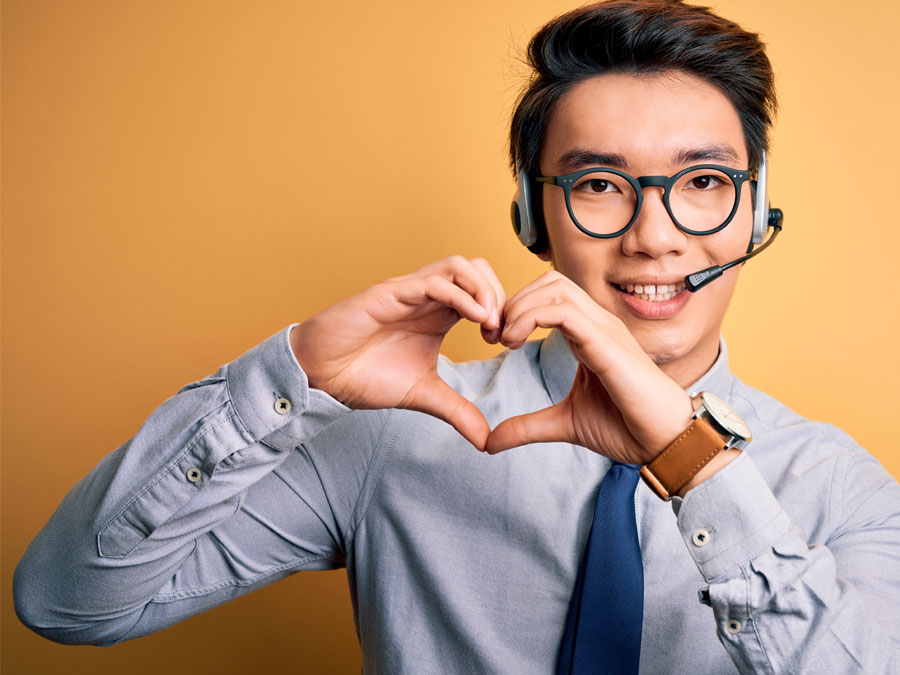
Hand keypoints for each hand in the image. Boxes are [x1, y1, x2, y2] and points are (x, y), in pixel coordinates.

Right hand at [290, 256, 506, 449]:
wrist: (322, 377)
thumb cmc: (365, 376)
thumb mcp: (424, 396)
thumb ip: (457, 412)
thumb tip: (486, 441)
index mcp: (438, 312)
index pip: (483, 290)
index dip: (503, 310)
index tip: (506, 343)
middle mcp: (427, 296)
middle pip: (477, 267)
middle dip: (499, 295)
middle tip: (500, 332)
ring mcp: (409, 291)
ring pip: (459, 265)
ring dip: (484, 290)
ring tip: (490, 323)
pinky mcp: (389, 293)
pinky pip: (433, 282)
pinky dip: (461, 295)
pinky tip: (475, 319)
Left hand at [485, 271, 692, 463]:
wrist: (665, 443)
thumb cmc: (627, 427)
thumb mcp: (563, 423)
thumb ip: (527, 426)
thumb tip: (489, 441)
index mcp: (589, 334)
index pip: (549, 295)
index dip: (516, 309)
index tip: (496, 341)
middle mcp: (598, 324)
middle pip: (549, 282)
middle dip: (514, 301)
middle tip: (494, 336)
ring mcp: (604, 329)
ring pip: (554, 287)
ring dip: (519, 306)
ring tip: (504, 339)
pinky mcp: (606, 343)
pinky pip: (564, 311)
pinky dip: (530, 317)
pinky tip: (515, 342)